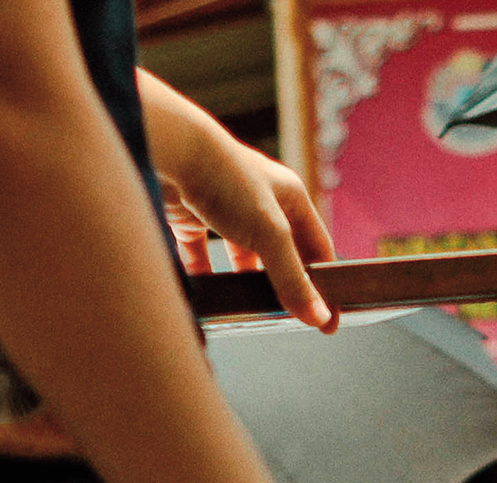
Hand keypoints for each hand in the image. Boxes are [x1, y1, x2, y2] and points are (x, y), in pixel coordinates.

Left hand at [138, 69, 338, 328]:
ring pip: (240, 255)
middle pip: (280, 253)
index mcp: (289, 196)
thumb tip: (318, 318)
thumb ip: (292, 279)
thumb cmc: (227, 179)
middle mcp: (260, 200)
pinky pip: (200, 254)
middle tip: (288, 319)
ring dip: (245, 283)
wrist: (168, 149)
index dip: (325, 282)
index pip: (317, 246)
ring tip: (249, 313)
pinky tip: (207, 297)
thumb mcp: (270, 234)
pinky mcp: (189, 215)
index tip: (328, 319)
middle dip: (285, 284)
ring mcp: (224, 207)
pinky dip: (205, 276)